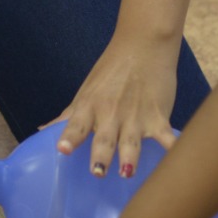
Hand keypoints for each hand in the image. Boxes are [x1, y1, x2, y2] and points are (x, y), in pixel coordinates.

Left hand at [45, 39, 177, 178]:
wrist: (144, 45)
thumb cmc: (111, 70)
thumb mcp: (85, 92)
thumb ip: (67, 116)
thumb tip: (42, 130)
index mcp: (89, 107)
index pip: (76, 124)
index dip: (69, 137)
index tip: (63, 149)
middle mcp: (110, 113)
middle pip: (104, 138)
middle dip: (101, 155)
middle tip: (98, 172)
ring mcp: (136, 116)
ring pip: (132, 141)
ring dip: (130, 157)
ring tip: (127, 172)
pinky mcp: (158, 117)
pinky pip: (166, 136)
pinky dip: (172, 147)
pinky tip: (175, 159)